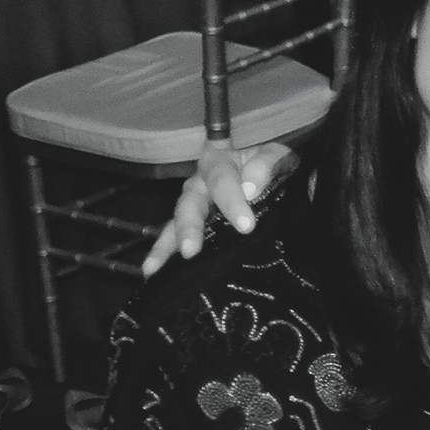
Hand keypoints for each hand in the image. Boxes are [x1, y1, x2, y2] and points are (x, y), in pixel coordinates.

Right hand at [145, 142, 295, 274]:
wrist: (272, 172)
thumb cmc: (272, 164)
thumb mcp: (276, 156)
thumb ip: (266, 164)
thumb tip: (250, 188)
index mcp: (219, 163)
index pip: (221, 181)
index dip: (231, 202)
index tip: (246, 226)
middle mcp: (199, 183)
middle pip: (189, 203)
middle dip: (188, 227)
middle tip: (190, 251)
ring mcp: (194, 205)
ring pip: (176, 223)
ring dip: (167, 245)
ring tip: (153, 268)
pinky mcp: (194, 225)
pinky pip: (175, 237)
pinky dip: (164, 253)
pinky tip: (153, 272)